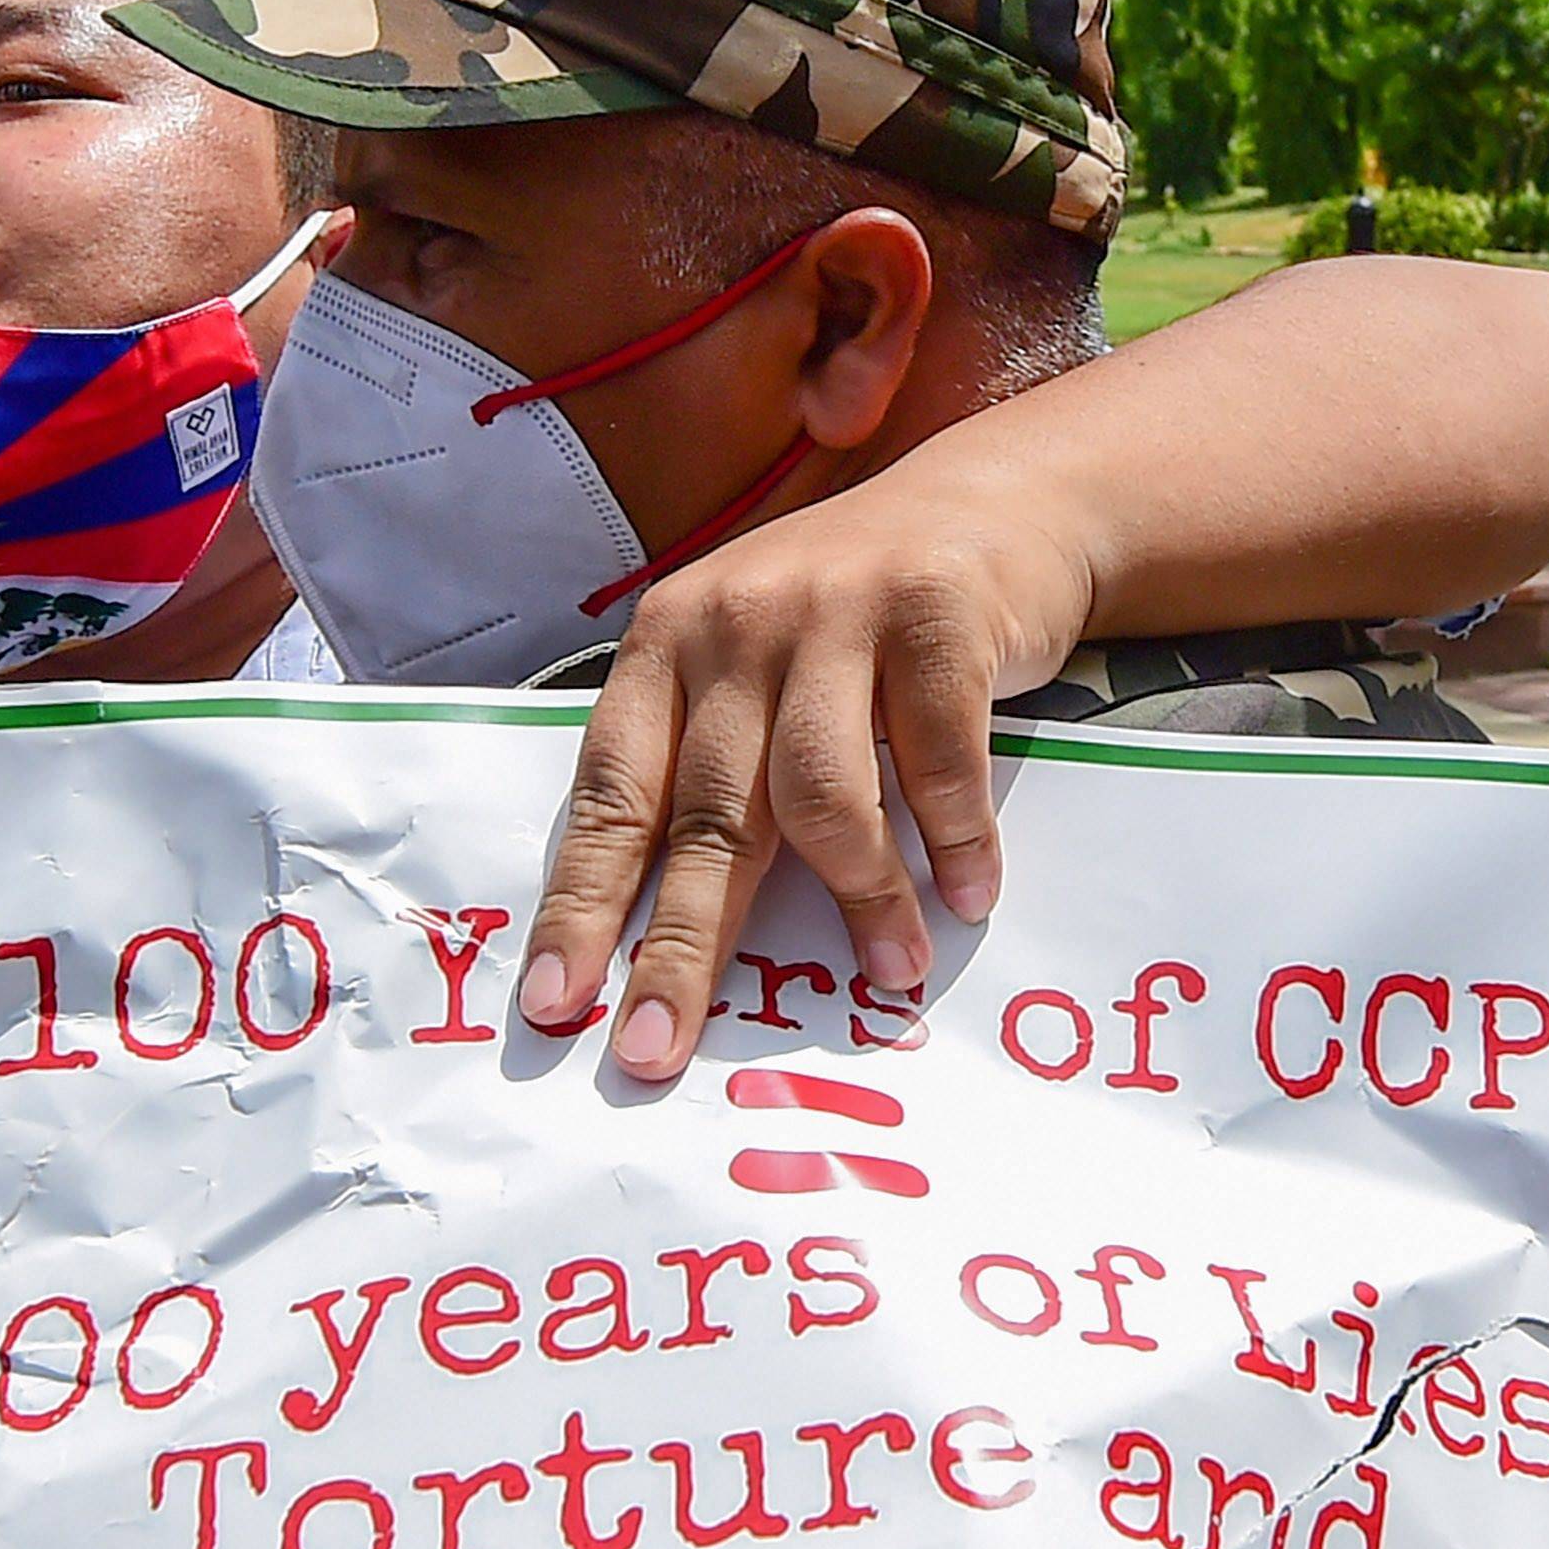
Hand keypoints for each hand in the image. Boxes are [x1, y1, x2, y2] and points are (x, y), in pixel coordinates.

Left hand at [518, 466, 1094, 1084]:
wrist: (994, 499)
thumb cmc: (853, 617)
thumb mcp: (754, 667)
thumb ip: (713, 766)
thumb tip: (670, 931)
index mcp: (664, 647)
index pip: (609, 794)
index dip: (580, 902)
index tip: (554, 999)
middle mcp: (732, 625)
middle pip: (699, 815)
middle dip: (677, 947)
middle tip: (653, 1048)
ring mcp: (832, 613)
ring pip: (820, 796)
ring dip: (858, 902)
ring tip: (890, 972)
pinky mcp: (933, 613)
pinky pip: (936, 759)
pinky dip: (954, 840)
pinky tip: (967, 893)